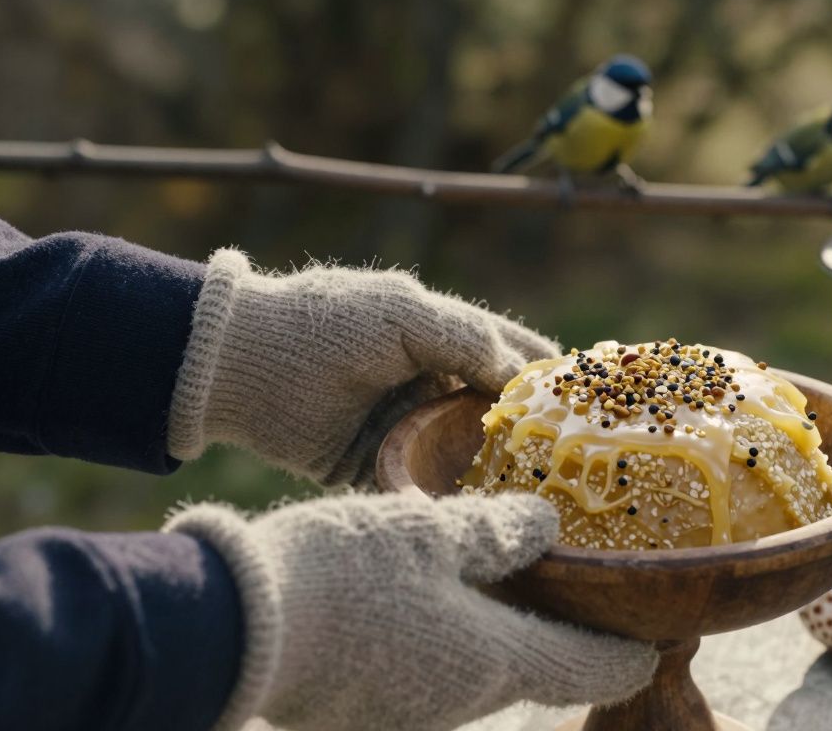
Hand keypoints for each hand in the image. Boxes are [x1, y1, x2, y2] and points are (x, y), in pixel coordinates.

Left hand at [166, 250, 559, 486]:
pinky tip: (479, 518)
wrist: (241, 364)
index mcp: (438, 337)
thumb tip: (523, 372)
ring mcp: (402, 428)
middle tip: (573, 462)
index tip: (590, 399)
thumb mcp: (404, 313)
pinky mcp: (372, 467)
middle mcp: (427, 384)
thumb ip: (466, 336)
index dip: (547, 374)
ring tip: (536, 497)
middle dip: (529, 435)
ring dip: (493, 474)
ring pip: (462, 455)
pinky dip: (444, 501)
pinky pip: (419, 488)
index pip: (508, 352)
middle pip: (493, 413)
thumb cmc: (325, 323)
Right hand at [166, 492, 656, 730]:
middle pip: (535, 672)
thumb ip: (496, 534)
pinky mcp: (363, 713)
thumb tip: (546, 529)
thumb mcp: (429, 531)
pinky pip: (426, 678)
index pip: (590, 670)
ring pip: (479, 673)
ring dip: (500, 639)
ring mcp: (409, 715)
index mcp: (494, 659)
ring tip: (502, 587)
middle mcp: (460, 702)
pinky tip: (427, 605)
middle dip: (563, 640)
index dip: (628, 654)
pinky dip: (446, 645)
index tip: (654, 639)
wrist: (231, 627)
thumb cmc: (343, 571)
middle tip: (578, 595)